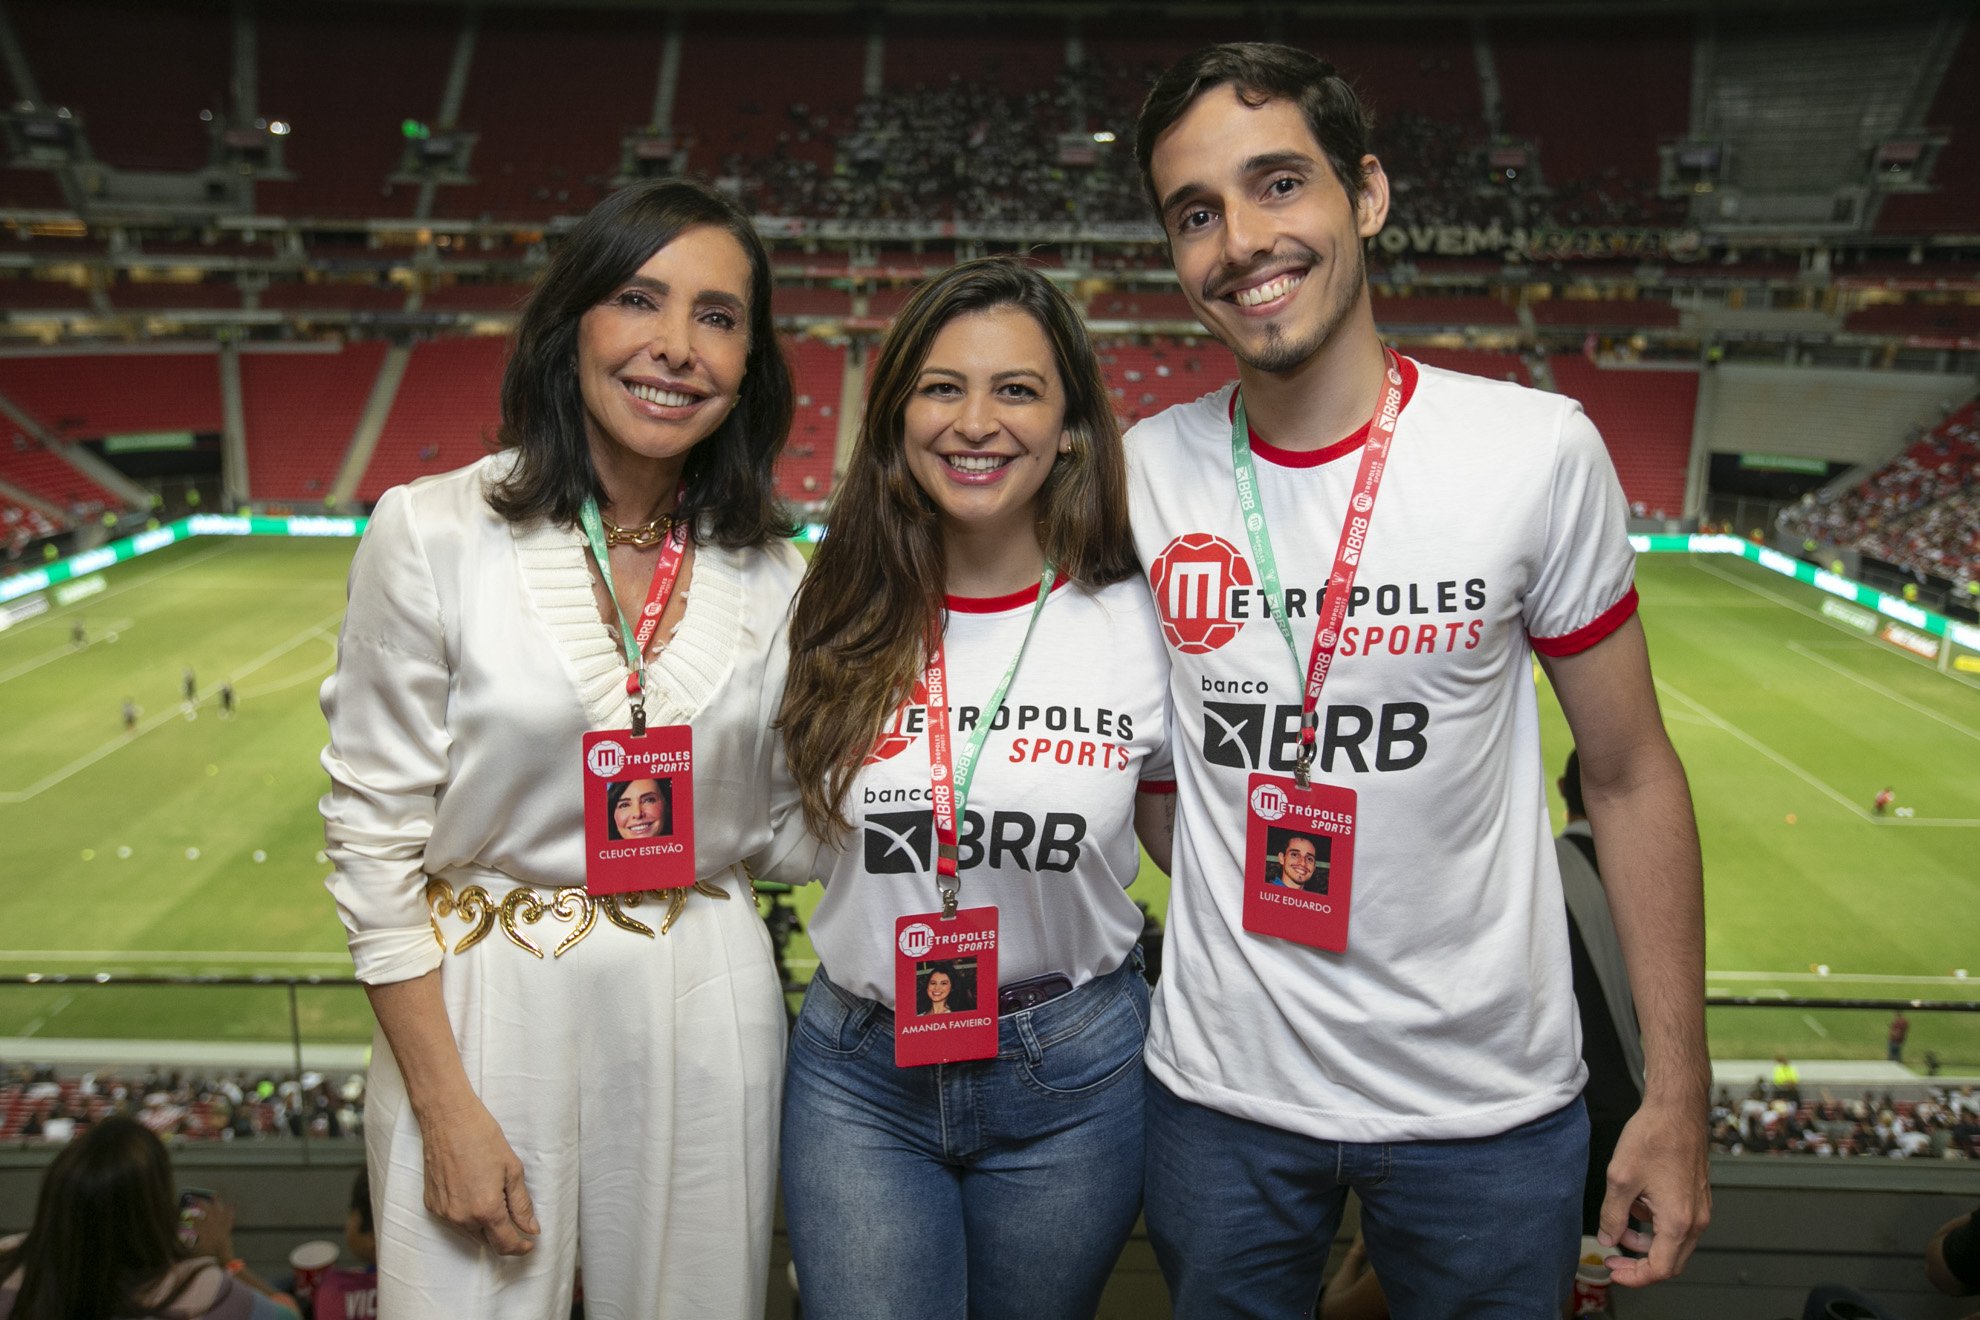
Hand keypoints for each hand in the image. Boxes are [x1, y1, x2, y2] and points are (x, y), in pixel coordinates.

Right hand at [188, 1195, 235, 1260]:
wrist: (221, 1259)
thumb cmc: (204, 1256)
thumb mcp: (190, 1250)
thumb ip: (184, 1242)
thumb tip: (180, 1234)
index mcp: (202, 1228)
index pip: (193, 1217)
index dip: (188, 1215)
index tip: (183, 1213)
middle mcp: (211, 1223)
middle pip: (206, 1209)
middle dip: (200, 1202)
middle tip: (195, 1199)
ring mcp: (221, 1225)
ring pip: (219, 1210)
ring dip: (216, 1202)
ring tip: (214, 1196)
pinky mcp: (227, 1228)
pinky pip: (230, 1217)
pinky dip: (230, 1210)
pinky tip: (231, 1205)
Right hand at [417, 1098, 539, 1255]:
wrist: (448, 1119)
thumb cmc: (483, 1138)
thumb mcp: (512, 1170)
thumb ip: (522, 1205)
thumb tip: (531, 1229)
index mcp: (486, 1210)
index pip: (505, 1244)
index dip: (520, 1247)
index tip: (529, 1243)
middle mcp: (462, 1217)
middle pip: (487, 1240)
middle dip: (503, 1234)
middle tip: (514, 1217)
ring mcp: (443, 1212)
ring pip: (469, 1231)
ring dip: (484, 1224)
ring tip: (491, 1196)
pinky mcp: (431, 1204)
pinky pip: (453, 1219)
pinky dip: (466, 1213)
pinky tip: (471, 1192)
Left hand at [1599, 1099, 1710, 1285]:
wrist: (1677, 1109)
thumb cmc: (1654, 1137)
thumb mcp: (1620, 1179)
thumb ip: (1612, 1215)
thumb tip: (1608, 1238)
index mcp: (1678, 1221)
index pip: (1659, 1269)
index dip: (1634, 1276)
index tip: (1614, 1271)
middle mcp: (1696, 1220)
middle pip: (1670, 1262)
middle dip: (1639, 1264)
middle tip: (1614, 1259)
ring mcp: (1700, 1209)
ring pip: (1673, 1243)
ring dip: (1645, 1241)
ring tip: (1619, 1225)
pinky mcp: (1697, 1197)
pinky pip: (1677, 1224)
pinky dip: (1655, 1224)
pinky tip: (1636, 1204)